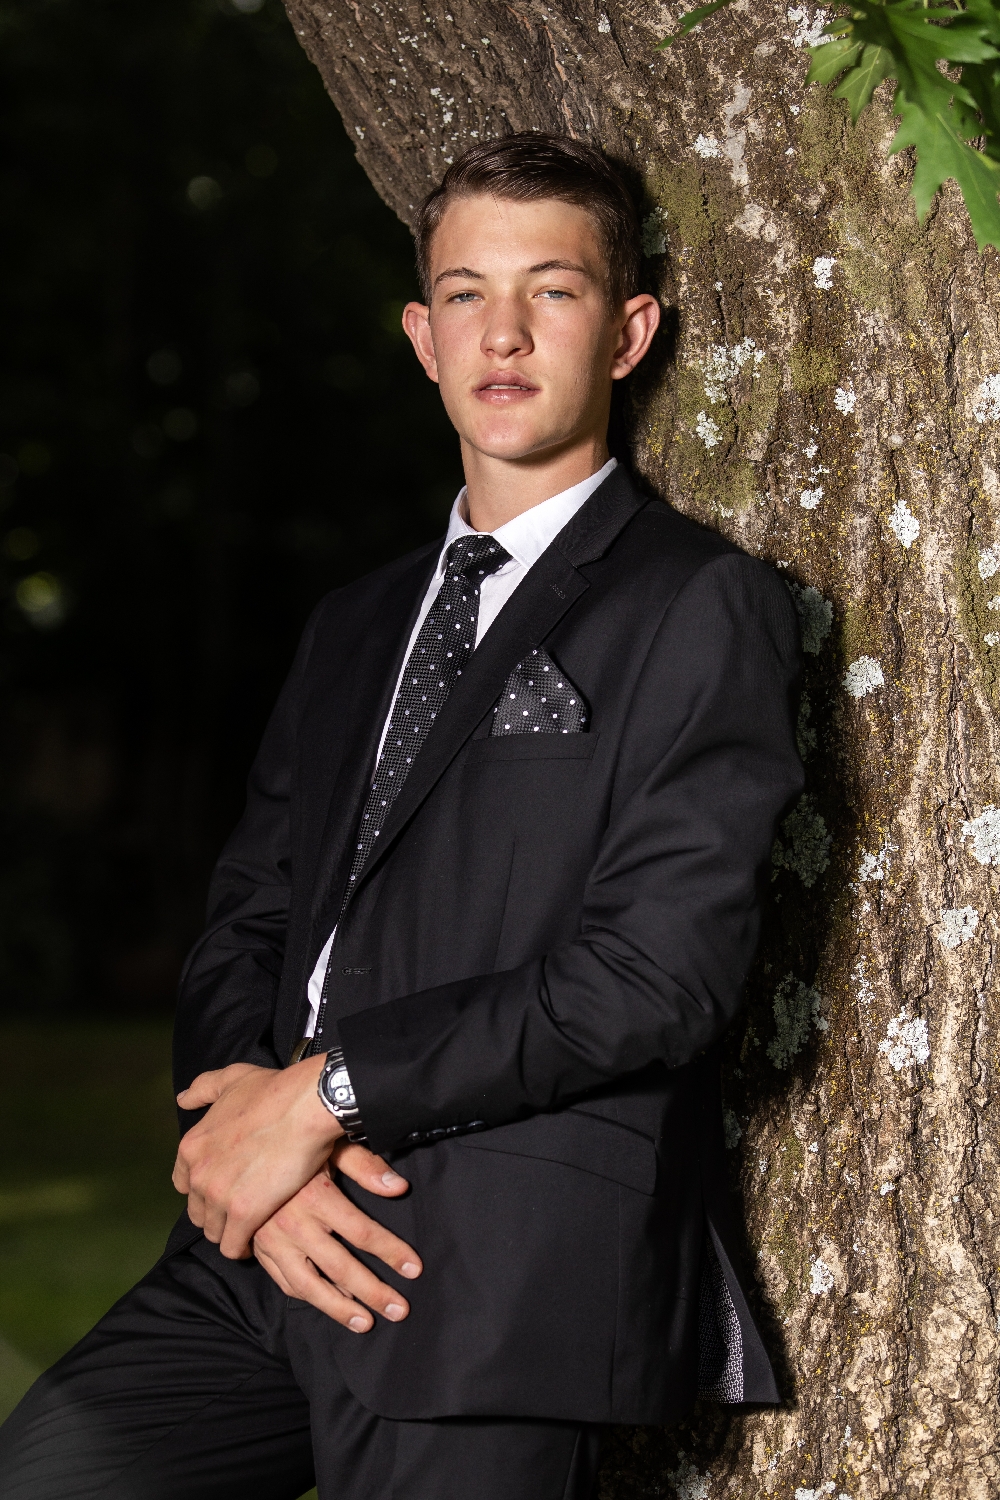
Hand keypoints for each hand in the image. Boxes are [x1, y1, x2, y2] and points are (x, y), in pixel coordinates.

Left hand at [173, 1057, 341, 1257]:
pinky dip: (243, 1247)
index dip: (205, 1188)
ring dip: (231, 1232)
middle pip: (198, 1212)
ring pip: (214, 1232)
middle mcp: (197, 1174)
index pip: (183, 1184)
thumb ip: (203, 1089)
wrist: (304, 1106)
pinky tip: (258, 1238)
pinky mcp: (242, 1214)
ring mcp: (218, 1196)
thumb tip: (183, 1099)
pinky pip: (232, 1247)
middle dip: (217, 1213)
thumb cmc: (273, 1090)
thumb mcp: (232, 1079)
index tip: (226, 1187)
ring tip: (252, 1226)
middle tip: (242, 1208)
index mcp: (191, 1146)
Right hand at [253, 1138, 422, 1331]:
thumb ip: (365, 1165)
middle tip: (400, 1310)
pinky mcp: (259, 1250)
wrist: (241, 1151)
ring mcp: (273, 1242)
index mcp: (317, 1196)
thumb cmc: (295, 1145)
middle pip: (342, 1268)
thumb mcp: (330, 1146)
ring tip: (366, 1323)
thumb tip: (399, 1187)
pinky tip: (331, 1304)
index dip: (392, 1252)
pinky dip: (309, 1297)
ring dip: (340, 1309)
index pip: (363, 1233)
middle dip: (374, 1292)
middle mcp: (295, 1224)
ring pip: (311, 1286)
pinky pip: (286, 1283)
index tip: (414, 1269)